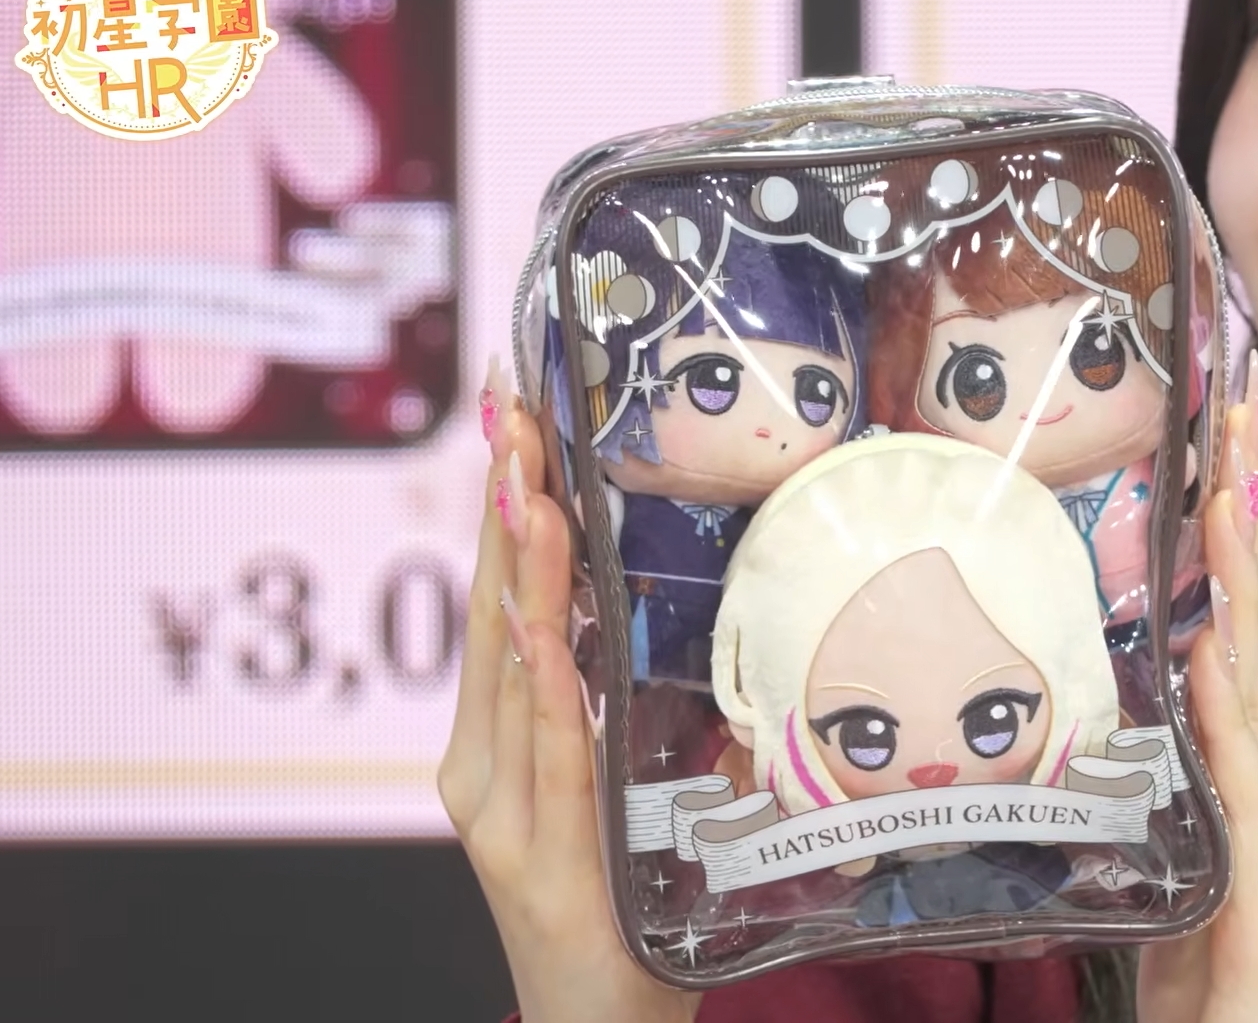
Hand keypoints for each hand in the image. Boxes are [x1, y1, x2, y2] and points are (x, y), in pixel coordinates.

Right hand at [440, 360, 699, 1022]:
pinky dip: (545, 689)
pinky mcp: (535, 862)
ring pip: (513, 670)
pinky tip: (542, 629)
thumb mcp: (631, 785)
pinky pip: (550, 757)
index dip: (503, 509)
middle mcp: (481, 765)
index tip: (513, 419)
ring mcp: (499, 813)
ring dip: (521, 571)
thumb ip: (642, 709)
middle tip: (512, 409)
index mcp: (498, 739)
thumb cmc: (621, 905)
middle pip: (492, 614)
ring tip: (527, 484)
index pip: (500, 602)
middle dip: (504, 506)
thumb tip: (719, 614)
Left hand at [1137, 361, 1257, 1022]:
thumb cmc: (1217, 997)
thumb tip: (1161, 696)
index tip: (1227, 459)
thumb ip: (1181, 790)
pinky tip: (1213, 657)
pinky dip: (1231, 723)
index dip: (1242, 551)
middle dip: (1254, 533)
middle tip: (1243, 422)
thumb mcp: (1184, 876)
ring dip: (1245, 596)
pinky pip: (1247, 800)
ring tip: (1229, 500)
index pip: (1250, 648)